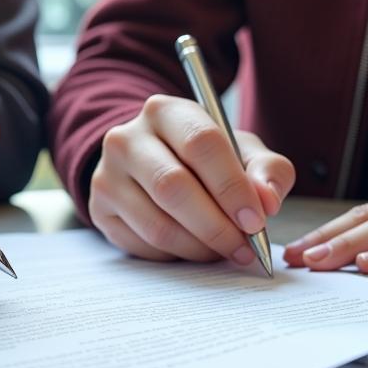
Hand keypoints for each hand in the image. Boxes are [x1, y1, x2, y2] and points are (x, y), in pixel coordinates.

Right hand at [88, 94, 295, 263]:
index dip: (232, 186)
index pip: (201, 143)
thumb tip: (267, 202)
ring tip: (222, 250)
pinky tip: (193, 247)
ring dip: (198, 248)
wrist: (150, 163)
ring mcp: (106, 176)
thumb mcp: (242, 152)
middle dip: (216, 226)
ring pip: (156, 224)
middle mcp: (126, 139)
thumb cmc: (204, 159)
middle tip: (243, 247)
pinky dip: (176, 256)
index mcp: (166, 111)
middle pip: (173, 187)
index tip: (255, 221)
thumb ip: (267, 171)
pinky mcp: (99, 210)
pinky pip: (142, 245)